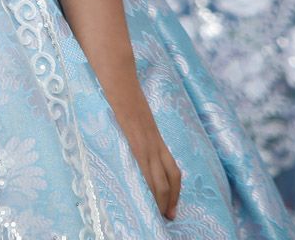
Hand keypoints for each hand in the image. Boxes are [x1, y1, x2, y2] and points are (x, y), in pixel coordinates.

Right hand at [106, 86, 180, 220]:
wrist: (120, 78)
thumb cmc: (122, 91)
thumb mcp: (133, 114)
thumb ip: (133, 126)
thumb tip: (126, 135)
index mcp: (154, 136)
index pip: (171, 167)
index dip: (175, 188)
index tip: (172, 203)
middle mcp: (155, 141)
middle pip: (171, 175)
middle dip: (172, 198)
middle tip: (170, 216)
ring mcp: (146, 141)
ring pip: (160, 176)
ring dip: (163, 197)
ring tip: (161, 213)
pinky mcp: (136, 139)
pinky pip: (146, 167)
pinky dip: (150, 184)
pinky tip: (148, 195)